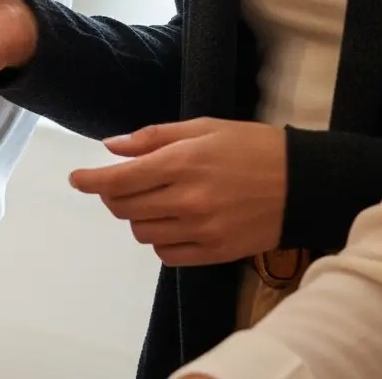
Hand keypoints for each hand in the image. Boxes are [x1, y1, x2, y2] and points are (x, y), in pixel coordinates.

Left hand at [67, 117, 286, 266]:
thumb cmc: (253, 147)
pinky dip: (161, 240)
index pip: (118, 180)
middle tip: (123, 185)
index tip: (77, 179)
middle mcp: (187, 201)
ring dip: (138, 217)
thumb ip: (154, 138)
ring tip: (156, 201)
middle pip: (124, 208)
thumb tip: (111, 148)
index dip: (90, 181)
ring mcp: (201, 231)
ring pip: (142, 232)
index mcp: (182, 164)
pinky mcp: (216, 253)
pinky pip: (167, 254)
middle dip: (113, 196)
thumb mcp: (204, 128)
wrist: (304, 184)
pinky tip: (173, 223)